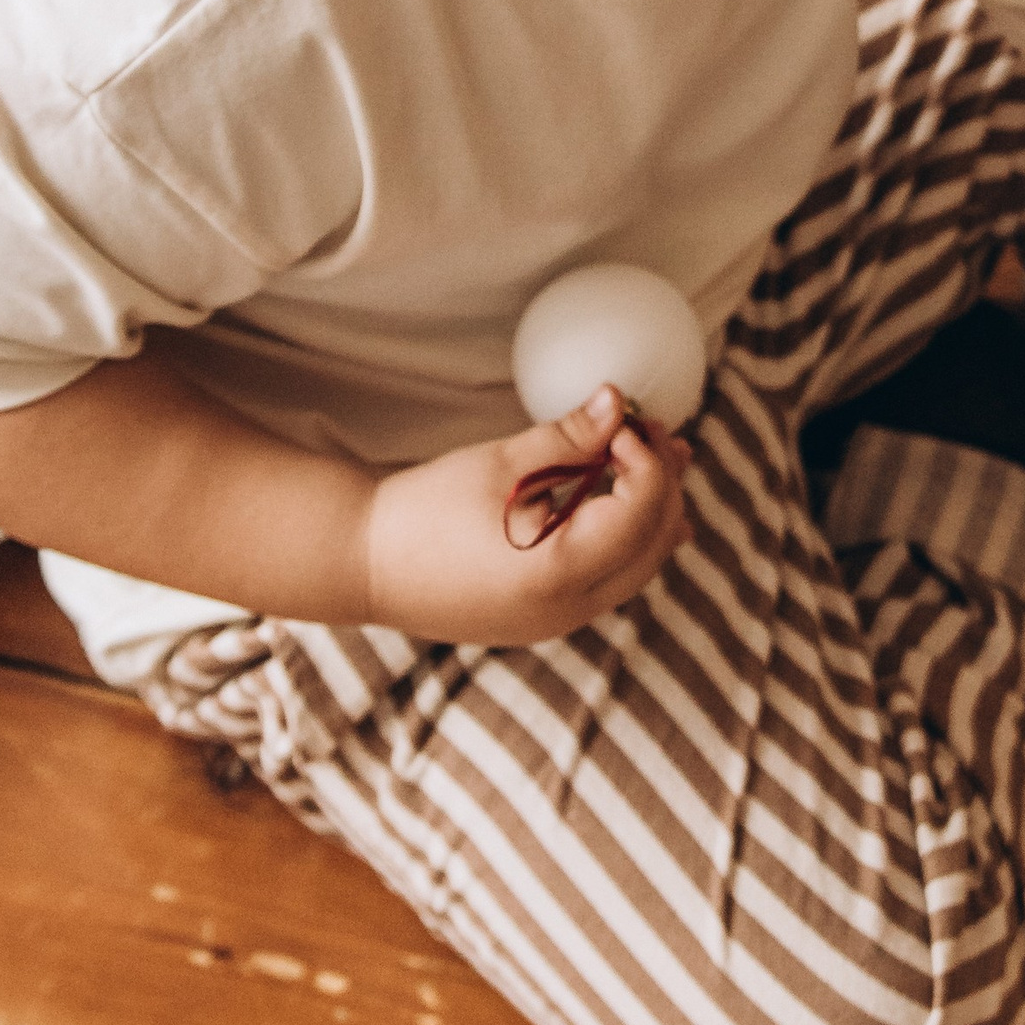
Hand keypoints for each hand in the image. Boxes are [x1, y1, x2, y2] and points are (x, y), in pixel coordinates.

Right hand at [363, 385, 693, 644]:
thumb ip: (568, 436)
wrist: (362, 566)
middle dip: (662, 484)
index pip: (642, 511)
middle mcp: (570, 609)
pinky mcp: (543, 621)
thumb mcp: (500, 464)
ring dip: (650, 513)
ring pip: (637, 568)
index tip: (628, 421)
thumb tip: (619, 401)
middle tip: (655, 433)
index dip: (648, 459)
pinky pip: (608, 581)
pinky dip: (624, 539)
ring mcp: (559, 623)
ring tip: (650, 460)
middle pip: (654, 545)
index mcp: (561, 572)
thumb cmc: (422, 513)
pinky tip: (615, 502)